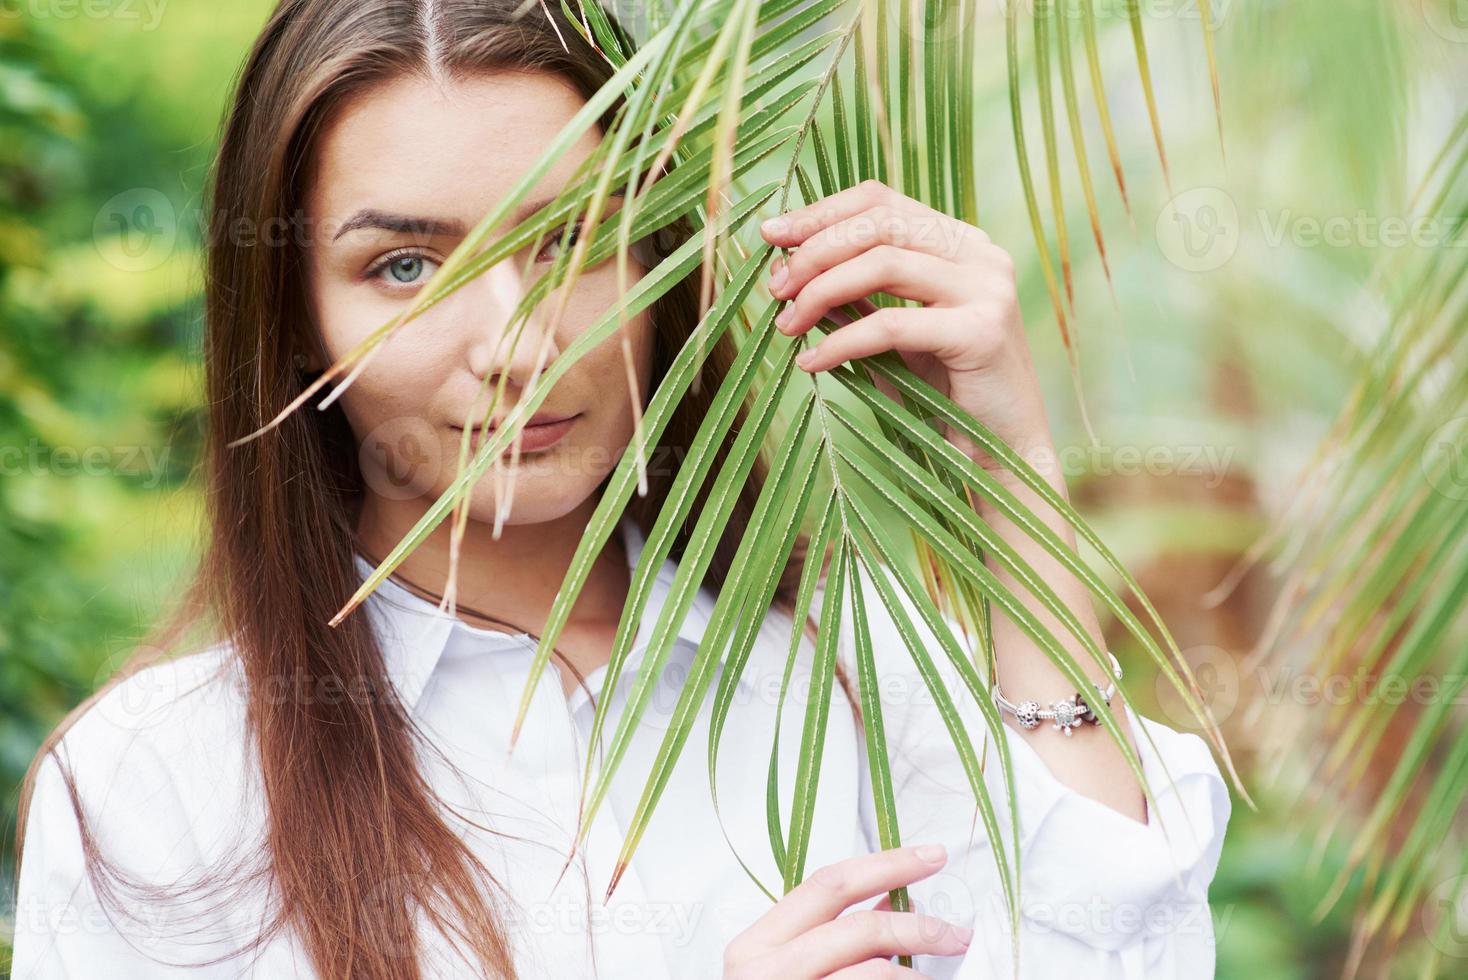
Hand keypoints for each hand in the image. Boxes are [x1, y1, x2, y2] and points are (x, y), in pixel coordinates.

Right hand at [722, 844, 970, 978]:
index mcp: (755, 945)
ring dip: (915, 974)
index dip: (886, 864)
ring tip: (933, 978)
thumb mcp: (787, 968)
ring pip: (875, 973)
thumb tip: (895, 902)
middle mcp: (766, 973)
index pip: (829, 885)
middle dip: (918, 926)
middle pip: (859, 929)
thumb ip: (833, 935)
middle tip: (956, 933)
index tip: (931, 857)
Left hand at [760, 179, 1053, 478]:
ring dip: (821, 291)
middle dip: (814, 252)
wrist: (1001, 450)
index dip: (821, 213)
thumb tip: (788, 271)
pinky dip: (842, 341)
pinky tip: (812, 362)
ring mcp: (987, 288)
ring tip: (787, 325)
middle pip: (879, 224)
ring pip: (883, 263)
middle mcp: (980, 254)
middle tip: (775, 288)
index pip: (881, 201)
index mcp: (960, 242)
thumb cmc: (943, 392)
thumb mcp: (892, 334)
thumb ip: (855, 297)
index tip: (771, 234)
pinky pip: (892, 324)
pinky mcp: (982, 332)